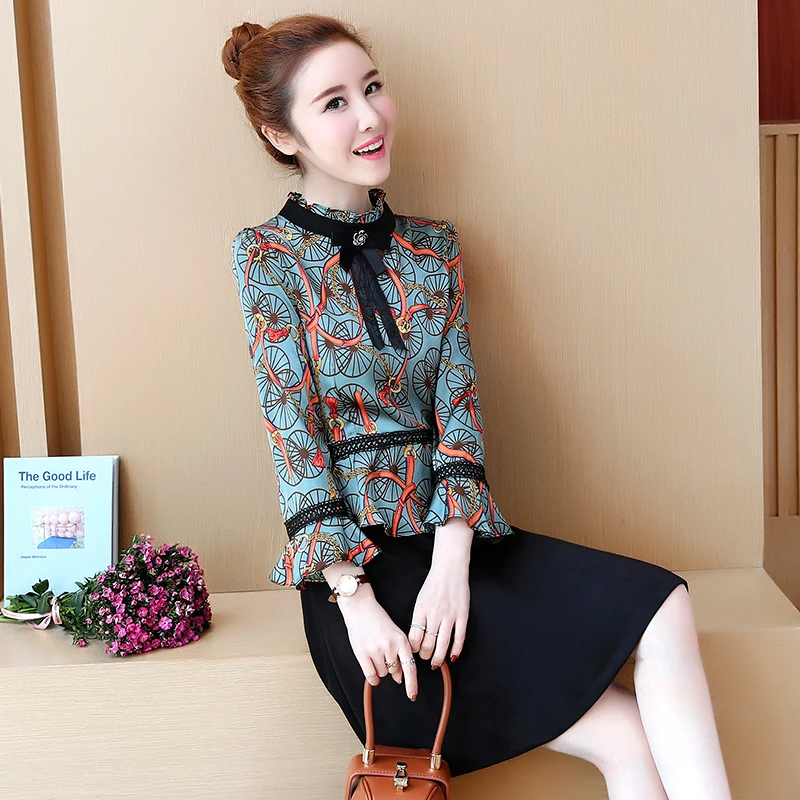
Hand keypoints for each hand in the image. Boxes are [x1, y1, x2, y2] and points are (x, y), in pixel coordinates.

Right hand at [338, 588, 418, 701]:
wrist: (360, 607)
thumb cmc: (378, 619)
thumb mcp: (395, 634)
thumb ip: (400, 654)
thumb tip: (401, 677)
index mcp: (401, 639)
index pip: (410, 667)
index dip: (412, 684)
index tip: (412, 695)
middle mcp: (390, 645)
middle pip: (395, 671)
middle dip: (391, 666)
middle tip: (384, 652)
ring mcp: (375, 650)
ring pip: (383, 673)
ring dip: (380, 668)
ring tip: (375, 651)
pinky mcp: (362, 653)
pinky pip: (371, 675)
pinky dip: (373, 678)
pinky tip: (372, 669)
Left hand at [407, 554, 469, 668]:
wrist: (449, 569)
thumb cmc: (433, 584)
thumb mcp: (420, 600)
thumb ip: (419, 618)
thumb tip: (416, 638)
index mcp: (421, 610)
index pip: (414, 637)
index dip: (413, 649)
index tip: (413, 651)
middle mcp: (435, 614)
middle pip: (428, 644)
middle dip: (425, 655)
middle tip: (425, 657)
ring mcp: (450, 616)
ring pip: (443, 644)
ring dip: (438, 657)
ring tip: (436, 663)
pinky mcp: (462, 615)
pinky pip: (459, 637)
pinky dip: (456, 650)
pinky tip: (453, 656)